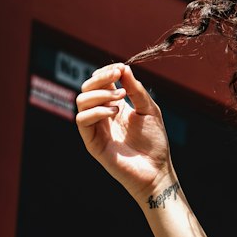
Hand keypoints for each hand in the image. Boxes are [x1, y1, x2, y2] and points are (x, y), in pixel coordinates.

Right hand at [75, 63, 173, 201]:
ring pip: (80, 101)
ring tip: (120, 99)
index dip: (106, 72)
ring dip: (99, 94)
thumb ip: (136, 89)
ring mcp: (96, 128)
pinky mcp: (92, 142)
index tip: (120, 69)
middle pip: (86, 88)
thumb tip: (123, 67)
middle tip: (117, 77)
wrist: (156, 169)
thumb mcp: (149, 109)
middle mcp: (102, 115)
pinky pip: (82, 120)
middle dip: (100, 78)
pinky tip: (113, 112)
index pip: (101, 82)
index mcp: (115, 106)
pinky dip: (96, 110)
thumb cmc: (155, 141)